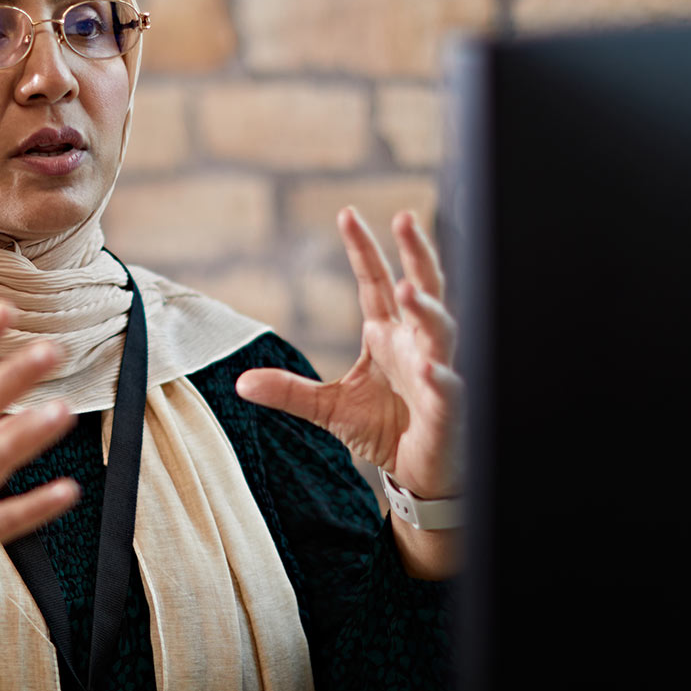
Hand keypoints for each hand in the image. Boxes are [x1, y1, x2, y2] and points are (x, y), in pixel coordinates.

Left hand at [236, 209, 462, 576]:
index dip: (364, 250)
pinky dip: (442, 377)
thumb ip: (289, 391)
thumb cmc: (383, 430)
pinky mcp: (448, 409)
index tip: (347, 214)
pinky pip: (450, 388)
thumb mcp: (328, 408)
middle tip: (405, 218)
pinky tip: (430, 368)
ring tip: (408, 290)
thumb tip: (241, 382)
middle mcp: (416, 344)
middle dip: (417, 254)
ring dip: (426, 310)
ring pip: (441, 330)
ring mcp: (438, 372)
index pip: (377, 283)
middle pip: (422, 288)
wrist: (417, 476)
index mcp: (388, 336)